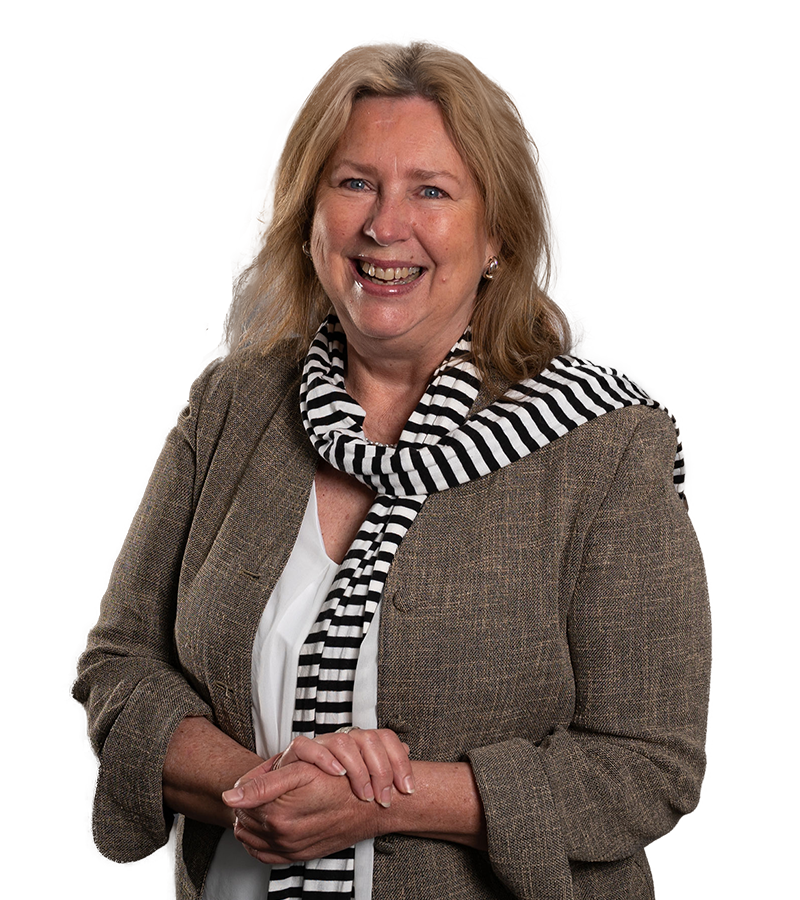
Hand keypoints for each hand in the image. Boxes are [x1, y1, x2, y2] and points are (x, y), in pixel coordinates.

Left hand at [223, 761, 385, 863]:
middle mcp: (281, 836)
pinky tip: (268, 828)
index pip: (242, 804)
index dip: (247, 788)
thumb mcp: (299, 771)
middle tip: (262, 791)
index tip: (256, 781)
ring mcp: (290, 849)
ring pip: (254, 838)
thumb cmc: (338, 783)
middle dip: (248, 806)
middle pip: (246, 821)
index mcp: (277, 814)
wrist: (368, 808)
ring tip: (266, 805)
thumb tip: (228, 797)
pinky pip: (267, 855)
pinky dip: (260, 843)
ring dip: (254, 823)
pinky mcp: (299, 856)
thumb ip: (261, 784)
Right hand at [272, 728, 413, 806]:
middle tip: (383, 799)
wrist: (294, 782)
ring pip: (343, 741)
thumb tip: (407, 750)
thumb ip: (383, 764)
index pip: (387, 738)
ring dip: (357, 769)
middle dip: (381, 771)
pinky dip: (324, 759)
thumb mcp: (363, 775)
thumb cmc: (331, 781)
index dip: (400, 762)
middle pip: (369, 740)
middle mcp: (344, 739)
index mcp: (361, 742)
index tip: (407, 789)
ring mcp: (322, 743)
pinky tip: (336, 774)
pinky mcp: (298, 751)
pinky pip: (308, 746)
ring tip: (363, 793)